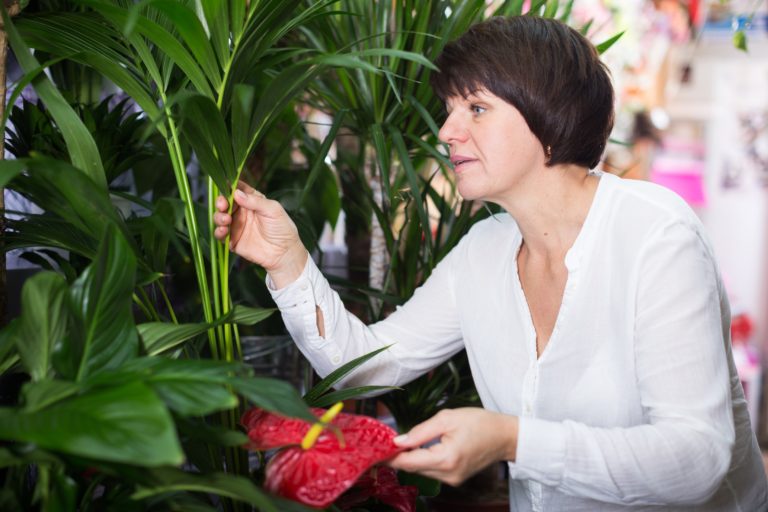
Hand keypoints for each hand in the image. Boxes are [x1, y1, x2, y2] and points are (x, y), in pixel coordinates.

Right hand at [213, 181, 306, 287]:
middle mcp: (242, 212)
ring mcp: (236, 226)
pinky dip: (218, 231)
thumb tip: (236, 193)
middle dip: (221, 202)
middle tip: (223, 205)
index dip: (230, 186)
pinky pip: (220, 235)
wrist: (284, 253)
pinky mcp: (233, 240)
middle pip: (225, 203)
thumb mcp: (273, 210)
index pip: (238, 190)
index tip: (226, 185)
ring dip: (219, 216)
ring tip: (226, 220)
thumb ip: (255, 201)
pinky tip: (223, 230)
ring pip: (220, 217)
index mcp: (252, 201)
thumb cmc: (282, 229)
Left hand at [388, 408, 517, 486]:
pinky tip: (417, 450)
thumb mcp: (448, 418)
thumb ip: (420, 431)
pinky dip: (422, 461)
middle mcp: (448, 475)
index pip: (409, 462)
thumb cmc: (480, 422)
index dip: (389, 457)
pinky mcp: (455, 479)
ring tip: (397, 444)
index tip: (374, 450)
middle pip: (413, 468)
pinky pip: (431, 471)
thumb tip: (398, 441)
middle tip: (381, 443)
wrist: (505, 437)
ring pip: (421, 471)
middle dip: (397, 456)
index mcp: (446, 458)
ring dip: (409, 459)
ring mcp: (452, 480)